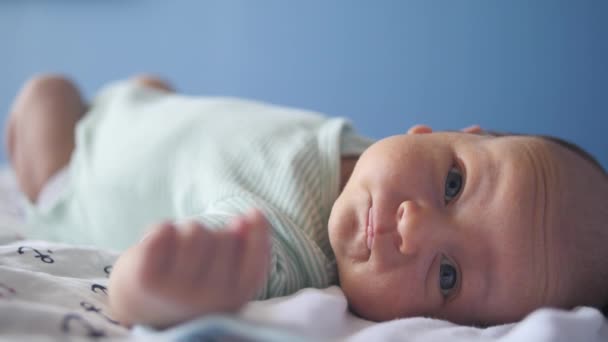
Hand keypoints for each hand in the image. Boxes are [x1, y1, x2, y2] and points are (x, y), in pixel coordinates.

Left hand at [108, 209, 269, 327]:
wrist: (140, 305)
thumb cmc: (190, 281)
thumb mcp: (224, 274)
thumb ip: (243, 250)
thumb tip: (252, 217)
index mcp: (234, 300)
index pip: (257, 257)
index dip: (258, 230)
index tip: (251, 213)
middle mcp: (209, 299)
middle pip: (225, 237)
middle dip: (212, 234)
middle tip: (196, 253)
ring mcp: (177, 290)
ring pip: (195, 231)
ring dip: (185, 231)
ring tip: (176, 251)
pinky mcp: (146, 279)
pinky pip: (164, 230)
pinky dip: (160, 230)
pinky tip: (156, 246)